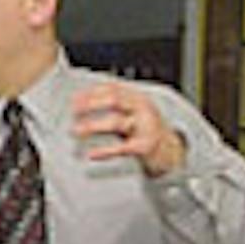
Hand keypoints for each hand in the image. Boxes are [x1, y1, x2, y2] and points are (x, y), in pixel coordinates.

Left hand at [71, 81, 185, 176]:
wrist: (170, 150)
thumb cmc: (145, 129)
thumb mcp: (133, 111)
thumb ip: (115, 104)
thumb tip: (83, 100)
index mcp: (137, 97)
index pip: (112, 88)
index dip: (91, 93)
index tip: (74, 99)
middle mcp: (142, 109)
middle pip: (114, 100)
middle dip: (91, 104)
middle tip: (74, 111)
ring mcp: (145, 127)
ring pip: (116, 122)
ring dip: (93, 126)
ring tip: (76, 130)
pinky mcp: (144, 147)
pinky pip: (122, 148)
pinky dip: (105, 151)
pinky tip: (92, 154)